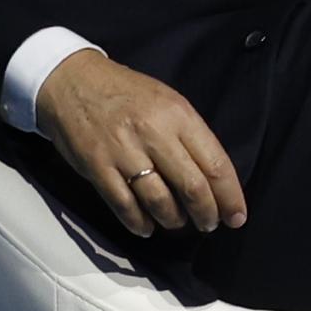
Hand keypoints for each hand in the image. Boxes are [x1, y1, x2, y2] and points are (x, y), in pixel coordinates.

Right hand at [37, 51, 245, 235]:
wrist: (73, 82)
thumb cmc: (128, 94)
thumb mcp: (170, 103)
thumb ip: (191, 137)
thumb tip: (213, 178)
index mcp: (180, 116)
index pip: (215, 164)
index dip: (230, 196)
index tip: (237, 216)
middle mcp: (155, 134)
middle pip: (191, 186)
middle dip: (206, 213)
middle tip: (210, 225)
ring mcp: (124, 152)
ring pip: (159, 200)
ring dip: (173, 220)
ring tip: (178, 224)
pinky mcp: (97, 167)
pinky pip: (123, 204)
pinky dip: (138, 222)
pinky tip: (146, 228)